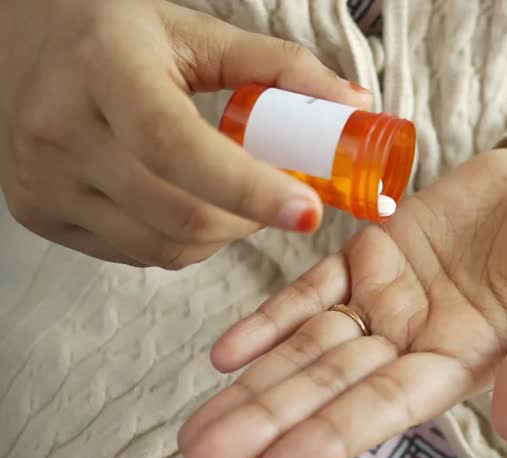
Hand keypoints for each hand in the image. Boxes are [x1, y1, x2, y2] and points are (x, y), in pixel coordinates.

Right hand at [0, 0, 369, 267]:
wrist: (24, 37)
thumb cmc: (117, 33)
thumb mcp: (198, 32)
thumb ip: (280, 67)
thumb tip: (351, 106)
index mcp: (104, 68)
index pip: (177, 146)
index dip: (249, 187)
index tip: (308, 210)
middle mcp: (60, 129)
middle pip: (179, 213)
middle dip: (251, 218)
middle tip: (283, 198)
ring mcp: (42, 178)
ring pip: (163, 246)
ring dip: (222, 235)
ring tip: (235, 197)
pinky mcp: (37, 211)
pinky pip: (135, 254)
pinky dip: (181, 240)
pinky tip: (186, 201)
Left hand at [178, 148, 506, 457]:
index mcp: (463, 361)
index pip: (387, 407)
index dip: (332, 437)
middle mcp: (413, 341)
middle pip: (328, 389)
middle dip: (267, 424)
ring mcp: (385, 299)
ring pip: (307, 349)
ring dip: (252, 387)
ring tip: (195, 431)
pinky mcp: (369, 255)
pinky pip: (310, 291)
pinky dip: (268, 321)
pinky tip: (225, 354)